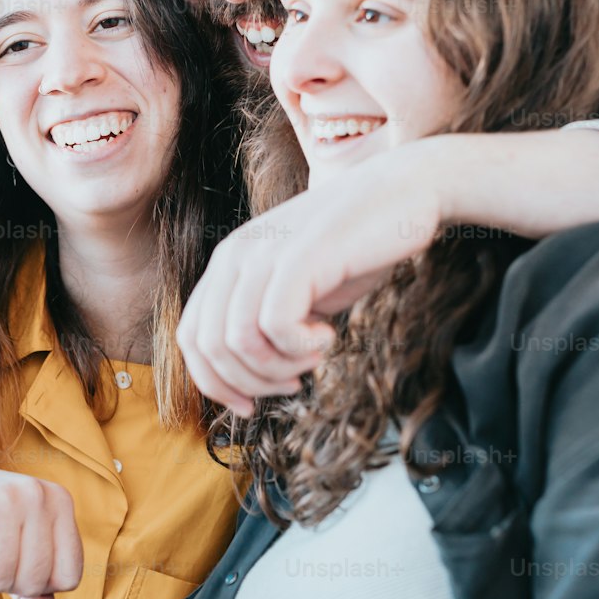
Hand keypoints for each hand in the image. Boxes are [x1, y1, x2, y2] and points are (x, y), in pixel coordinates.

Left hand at [177, 142, 443, 414]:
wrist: (406, 191)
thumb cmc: (356, 246)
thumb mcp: (298, 288)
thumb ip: (265, 321)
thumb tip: (248, 377)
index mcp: (228, 264)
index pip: (191, 339)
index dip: (215, 385)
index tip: (252, 406)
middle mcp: (235, 256)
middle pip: (209, 348)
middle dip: (250, 383)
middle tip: (294, 381)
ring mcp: (264, 254)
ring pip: (238, 342)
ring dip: (278, 368)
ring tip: (314, 355)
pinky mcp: (299, 257)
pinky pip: (275, 326)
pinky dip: (302, 347)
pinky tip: (329, 335)